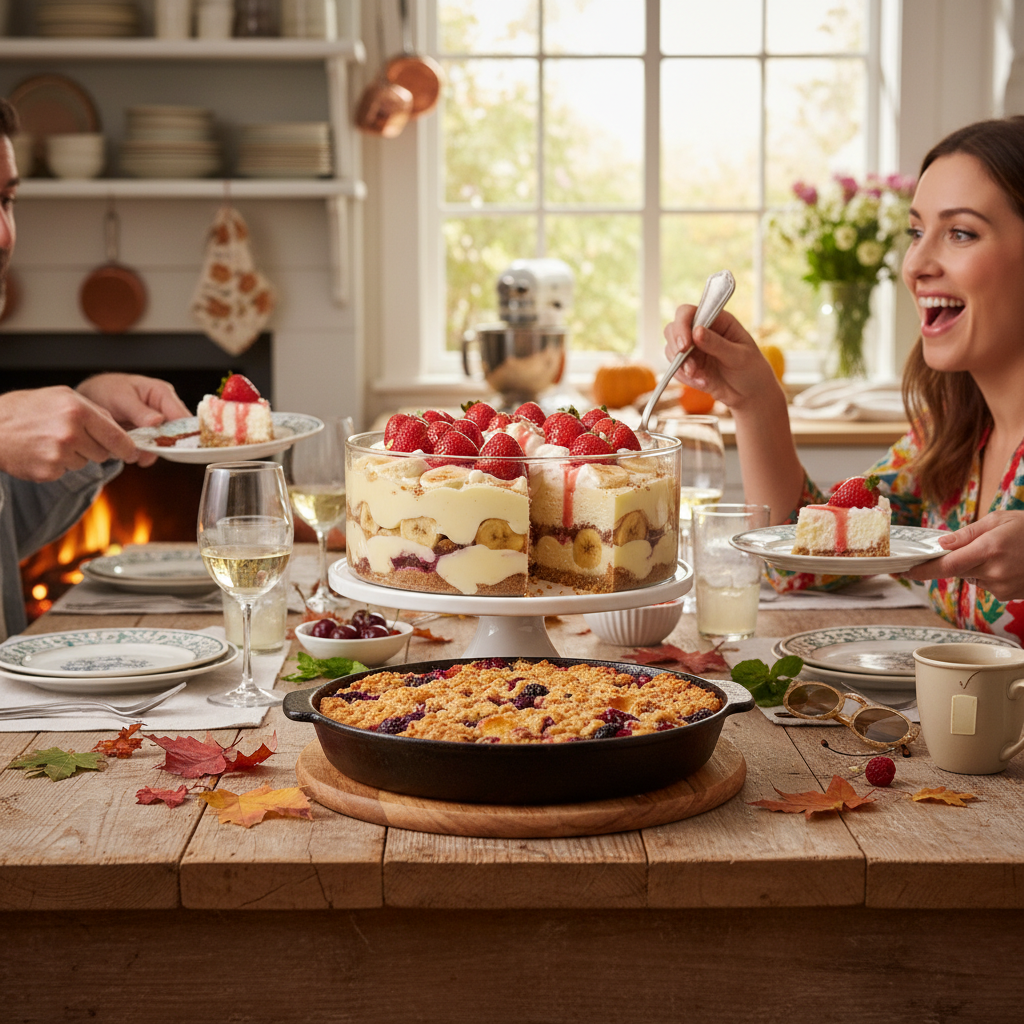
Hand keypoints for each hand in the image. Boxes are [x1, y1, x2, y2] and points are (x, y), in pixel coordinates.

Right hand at [0, 386, 143, 481]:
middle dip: (95, 447)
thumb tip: (121, 429)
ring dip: (75, 455)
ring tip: (52, 440)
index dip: (128, 448)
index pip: (118, 437)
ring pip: (86, 462)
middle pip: (104, 453)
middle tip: (73, 437)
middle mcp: (71, 433)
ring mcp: (59, 454)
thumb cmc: (26, 409)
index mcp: (78, 411)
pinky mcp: (49, 471)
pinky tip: (43, 451)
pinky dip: (59, 464)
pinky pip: (67, 471)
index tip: (133, 452)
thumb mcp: (62, 396)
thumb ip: (95, 411)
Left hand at [76, 373, 189, 467]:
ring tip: (132, 453)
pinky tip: (131, 455)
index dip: (184, 432)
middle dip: (164, 445)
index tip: (175, 446)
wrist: (92, 398)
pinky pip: (153, 451)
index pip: (183, 416)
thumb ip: (139, 411)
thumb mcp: (120, 398)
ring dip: (151, 452)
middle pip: (178, 433)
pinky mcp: (150, 437)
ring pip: (165, 445)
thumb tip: (158, 420)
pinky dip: (143, 455)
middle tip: (146, 451)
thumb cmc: (108, 390)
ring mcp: (159, 425)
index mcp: (163, 394)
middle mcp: (166, 410)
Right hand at [662, 304, 780, 410]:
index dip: (682, 325)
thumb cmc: (751, 369)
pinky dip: (685, 377)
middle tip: (690, 367)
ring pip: (670, 350)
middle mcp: (700, 331)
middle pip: (672, 329)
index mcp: (716, 320)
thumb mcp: (739, 356)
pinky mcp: (688, 365)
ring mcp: (692, 348)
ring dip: (681, 366)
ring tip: (701, 378)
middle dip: (676, 347)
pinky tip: (704, 383)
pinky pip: (675, 369)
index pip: (688, 312)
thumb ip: (717, 344)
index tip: (685, 345)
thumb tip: (696, 331)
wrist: (749, 393)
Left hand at [902, 511, 1023, 600]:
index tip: (904, 572)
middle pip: (956, 571)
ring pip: (972, 578)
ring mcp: (1003, 587)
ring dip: (975, 566)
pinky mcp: (1009, 596)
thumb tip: (941, 544)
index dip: (922, 570)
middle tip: (973, 546)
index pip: (946, 565)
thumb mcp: (999, 520)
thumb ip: (967, 534)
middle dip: (954, 560)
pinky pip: (987, 585)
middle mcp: (995, 571)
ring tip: (1001, 552)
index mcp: (990, 549)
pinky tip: (1008, 564)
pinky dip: (989, 575)